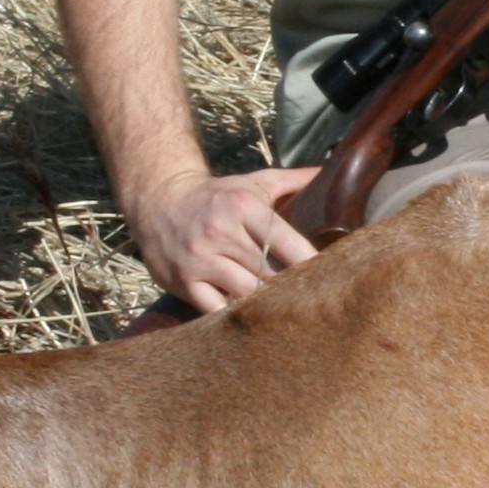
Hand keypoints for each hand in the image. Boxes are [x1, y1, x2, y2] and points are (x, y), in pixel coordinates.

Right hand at [128, 166, 322, 313]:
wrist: (158, 202)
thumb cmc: (217, 196)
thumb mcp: (253, 182)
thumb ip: (293, 180)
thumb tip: (330, 172)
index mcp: (243, 207)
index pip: (286, 243)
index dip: (309, 264)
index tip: (327, 278)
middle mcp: (221, 232)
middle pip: (269, 273)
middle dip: (290, 287)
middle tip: (309, 300)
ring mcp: (200, 259)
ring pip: (246, 293)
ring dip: (265, 304)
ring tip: (282, 311)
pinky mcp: (184, 281)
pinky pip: (216, 310)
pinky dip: (234, 315)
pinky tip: (248, 315)